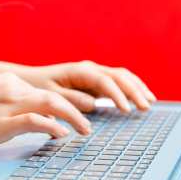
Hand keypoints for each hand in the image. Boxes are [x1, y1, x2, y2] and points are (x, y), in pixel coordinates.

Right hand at [0, 73, 91, 144]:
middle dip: (80, 109)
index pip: (46, 92)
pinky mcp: (0, 122)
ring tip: (86, 132)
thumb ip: (7, 107)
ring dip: (74, 118)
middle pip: (56, 95)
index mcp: (9, 83)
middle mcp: (12, 88)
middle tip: (92, 123)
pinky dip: (53, 127)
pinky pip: (35, 121)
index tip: (82, 115)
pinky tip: (61, 136)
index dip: (69, 104)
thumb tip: (28, 121)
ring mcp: (6, 104)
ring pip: (52, 104)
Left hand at [17, 60, 156, 112]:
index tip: (126, 110)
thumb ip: (71, 100)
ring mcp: (94, 73)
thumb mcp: (51, 96)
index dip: (117, 95)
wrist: (30, 80)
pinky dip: (131, 89)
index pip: (105, 81)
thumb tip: (93, 104)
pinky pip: (118, 82)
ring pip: (122, 77)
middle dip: (134, 91)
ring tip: (150, 102)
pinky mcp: (95, 81)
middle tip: (145, 107)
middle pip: (119, 76)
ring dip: (137, 88)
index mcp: (80, 71)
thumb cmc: (39, 89)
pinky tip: (140, 98)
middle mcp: (90, 69)